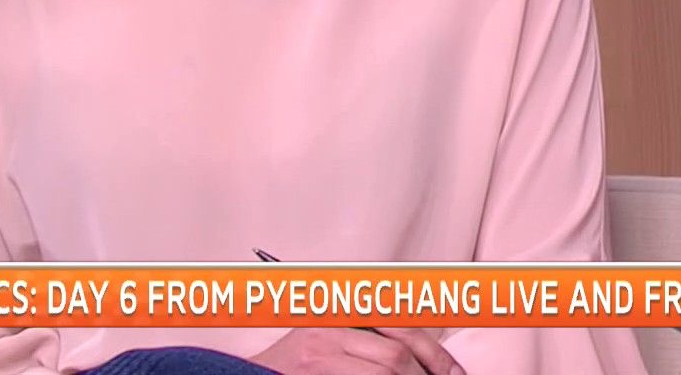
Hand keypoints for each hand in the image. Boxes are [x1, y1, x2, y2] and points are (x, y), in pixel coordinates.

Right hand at [247, 327, 463, 374]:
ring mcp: (320, 353)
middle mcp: (333, 327)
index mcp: (346, 311)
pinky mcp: (311, 370)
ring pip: (386, 372)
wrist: (243, 373)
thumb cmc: (294, 366)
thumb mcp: (334, 343)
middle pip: (398, 354)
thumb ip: (373, 344)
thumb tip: (430, 365)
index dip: (437, 355)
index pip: (405, 328)